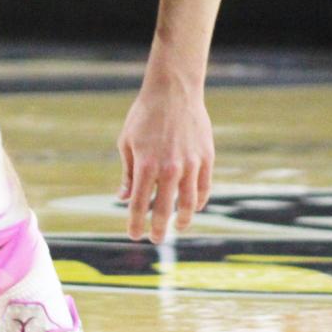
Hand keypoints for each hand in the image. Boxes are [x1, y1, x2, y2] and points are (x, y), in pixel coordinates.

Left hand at [116, 87, 213, 242]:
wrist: (174, 92)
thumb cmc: (144, 116)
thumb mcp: (127, 142)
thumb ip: (128, 173)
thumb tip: (124, 198)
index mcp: (146, 165)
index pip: (139, 204)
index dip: (135, 223)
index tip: (134, 235)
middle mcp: (169, 168)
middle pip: (165, 209)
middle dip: (158, 228)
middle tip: (155, 240)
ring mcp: (190, 164)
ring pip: (189, 204)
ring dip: (183, 220)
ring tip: (177, 228)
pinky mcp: (206, 158)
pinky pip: (204, 188)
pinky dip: (198, 202)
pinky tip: (192, 208)